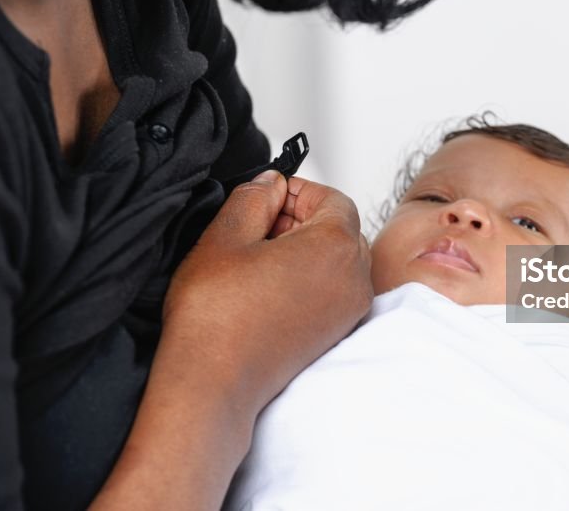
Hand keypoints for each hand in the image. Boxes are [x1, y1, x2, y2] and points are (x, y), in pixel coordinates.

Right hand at [164, 170, 372, 406]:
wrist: (214, 383)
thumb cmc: (216, 316)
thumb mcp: (225, 235)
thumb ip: (254, 197)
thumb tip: (270, 184)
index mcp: (336, 246)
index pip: (332, 198)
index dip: (297, 190)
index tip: (266, 197)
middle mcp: (355, 278)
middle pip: (339, 228)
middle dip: (300, 218)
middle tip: (257, 225)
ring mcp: (349, 310)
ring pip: (336, 259)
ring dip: (303, 249)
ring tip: (257, 258)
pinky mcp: (335, 333)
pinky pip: (332, 289)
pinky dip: (307, 278)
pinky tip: (267, 286)